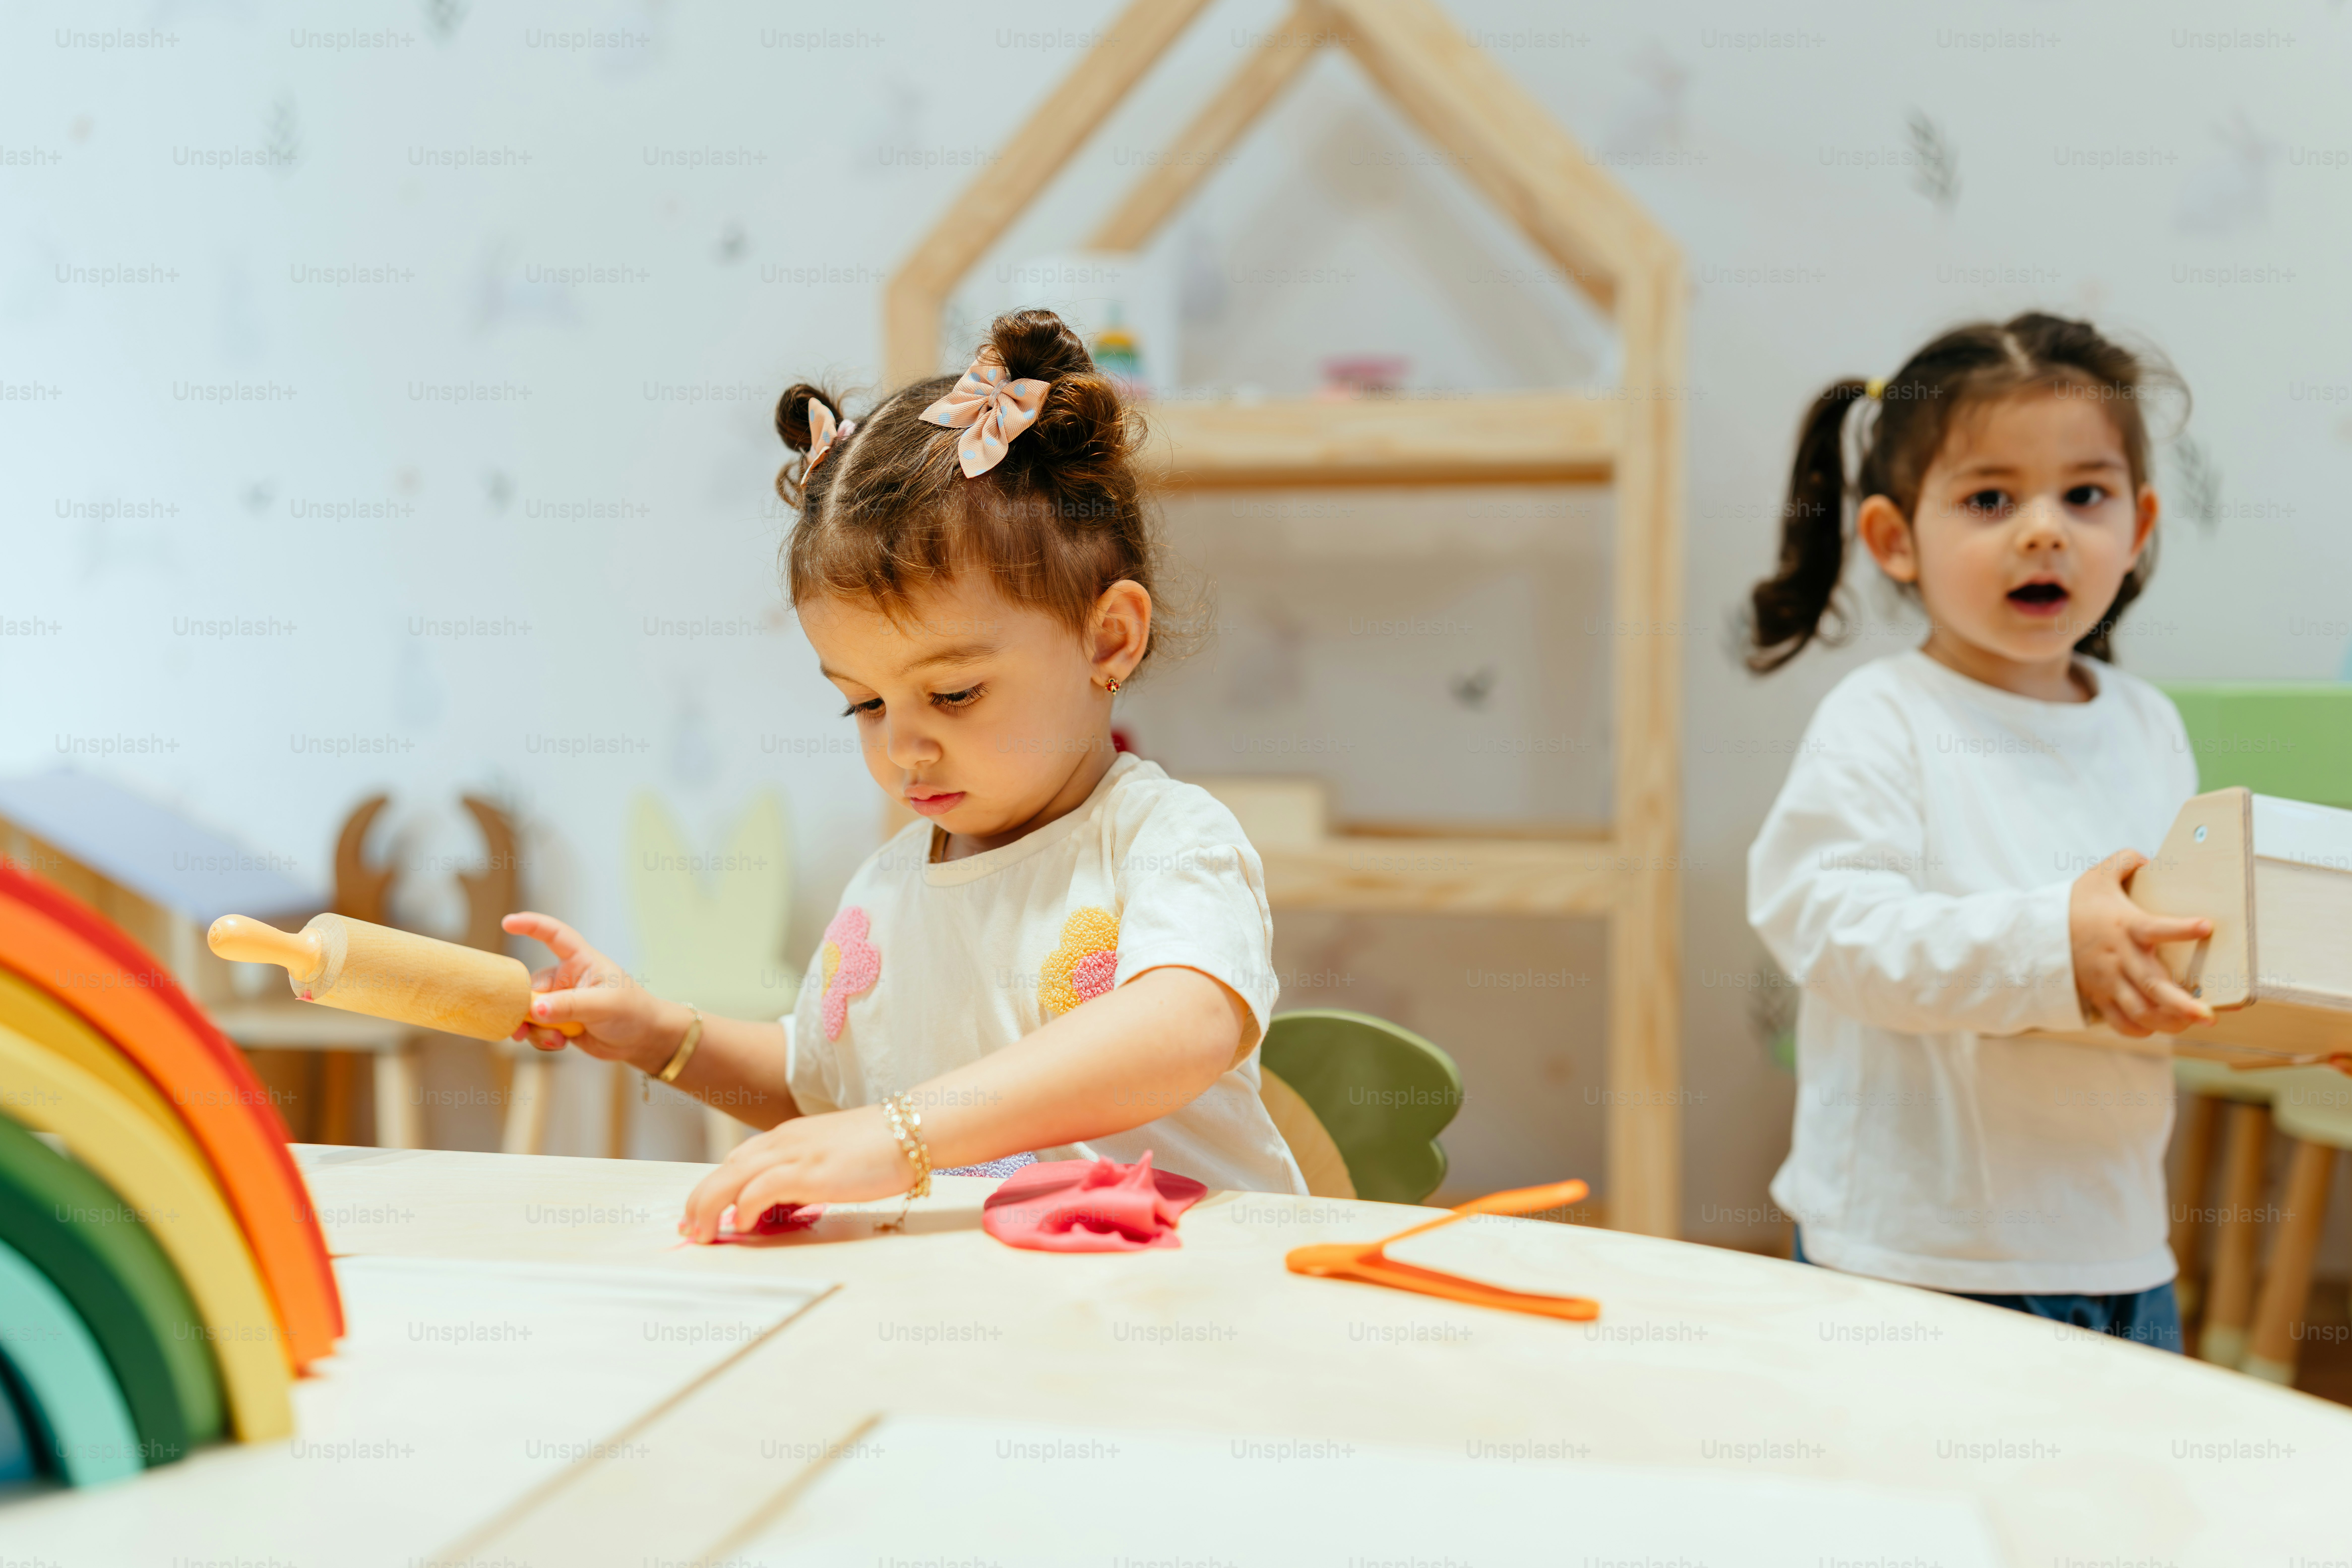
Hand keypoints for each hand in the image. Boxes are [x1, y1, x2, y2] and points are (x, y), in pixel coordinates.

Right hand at [501, 911, 689, 1073]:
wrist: (642, 1040)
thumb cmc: (632, 1012)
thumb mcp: (603, 1005)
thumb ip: (569, 1005)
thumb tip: (535, 1009)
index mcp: (580, 961)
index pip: (554, 936)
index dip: (531, 925)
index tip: (508, 922)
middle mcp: (566, 978)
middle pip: (530, 985)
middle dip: (524, 1006)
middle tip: (522, 1024)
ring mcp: (561, 1001)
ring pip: (530, 1011)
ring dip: (535, 1027)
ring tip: (556, 1038)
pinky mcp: (559, 1022)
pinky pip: (537, 1029)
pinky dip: (542, 1038)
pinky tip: (560, 1043)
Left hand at [677, 1106, 913, 1242]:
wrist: (912, 1129)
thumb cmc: (879, 1147)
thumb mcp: (830, 1157)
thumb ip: (804, 1176)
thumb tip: (785, 1205)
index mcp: (787, 1138)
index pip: (736, 1162)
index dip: (712, 1188)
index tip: (698, 1212)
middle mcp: (783, 1142)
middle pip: (723, 1170)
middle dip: (698, 1201)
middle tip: (687, 1230)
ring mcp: (795, 1155)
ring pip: (731, 1177)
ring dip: (708, 1206)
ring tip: (700, 1232)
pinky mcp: (810, 1172)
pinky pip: (760, 1189)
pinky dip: (743, 1206)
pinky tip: (741, 1223)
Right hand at [2068, 851, 2215, 1037]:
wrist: (2036, 932)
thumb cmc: (2074, 905)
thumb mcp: (2097, 877)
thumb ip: (2124, 862)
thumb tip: (2147, 858)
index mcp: (2125, 927)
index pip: (2155, 927)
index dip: (2181, 928)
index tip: (2206, 926)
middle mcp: (2120, 958)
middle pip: (2153, 986)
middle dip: (2182, 1005)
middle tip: (2208, 1015)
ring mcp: (2108, 980)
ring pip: (2140, 1010)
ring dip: (2168, 1022)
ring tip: (2190, 1024)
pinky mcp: (2099, 995)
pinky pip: (2120, 1021)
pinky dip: (2139, 1028)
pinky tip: (2156, 1027)